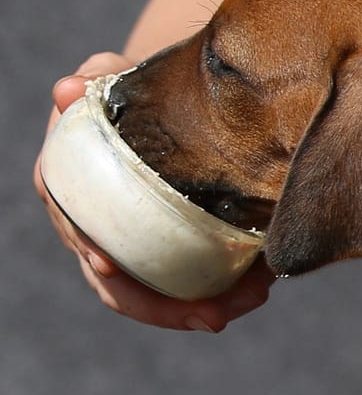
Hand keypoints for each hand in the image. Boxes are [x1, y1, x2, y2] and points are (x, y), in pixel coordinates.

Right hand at [36, 54, 274, 331]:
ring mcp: (139, 248)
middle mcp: (99, 230)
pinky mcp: (179, 253)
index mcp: (72, 191)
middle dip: (164, 309)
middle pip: (120, 287)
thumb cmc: (135, 90)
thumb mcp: (113, 79)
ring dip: (206, 307)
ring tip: (254, 297)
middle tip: (215, 315)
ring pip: (164, 296)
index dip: (89, 251)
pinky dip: (229, 290)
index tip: (108, 265)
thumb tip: (66, 90)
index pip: (76, 229)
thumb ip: (93, 80)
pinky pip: (199, 284)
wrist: (173, 104)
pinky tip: (262, 285)